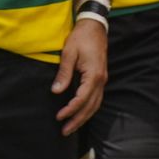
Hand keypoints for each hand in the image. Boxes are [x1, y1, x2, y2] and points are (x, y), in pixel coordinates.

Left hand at [53, 18, 107, 134]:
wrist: (95, 27)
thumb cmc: (81, 38)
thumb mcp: (68, 53)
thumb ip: (63, 73)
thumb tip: (56, 91)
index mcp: (93, 75)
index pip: (82, 98)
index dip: (70, 110)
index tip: (59, 117)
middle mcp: (101, 80)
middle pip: (91, 106)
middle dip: (77, 120)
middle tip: (64, 132)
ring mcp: (103, 80)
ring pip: (95, 105)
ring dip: (83, 118)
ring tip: (71, 128)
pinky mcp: (100, 78)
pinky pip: (96, 99)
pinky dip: (88, 110)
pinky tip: (80, 114)